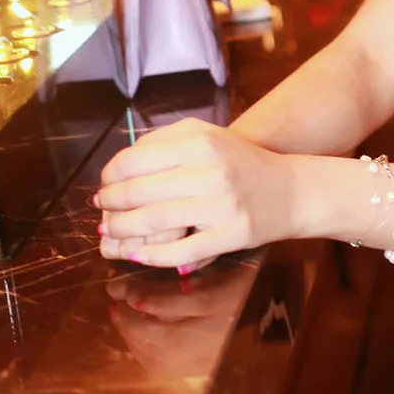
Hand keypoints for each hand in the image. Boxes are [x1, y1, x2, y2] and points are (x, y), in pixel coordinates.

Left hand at [96, 118, 297, 268]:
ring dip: (121, 232)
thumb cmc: (242, 163)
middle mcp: (210, 171)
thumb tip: (120, 166)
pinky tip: (137, 254)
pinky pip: (180, 252)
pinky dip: (152, 256)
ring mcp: (222, 205)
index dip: (109, 176)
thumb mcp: (208, 136)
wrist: (292, 190)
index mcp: (200, 142)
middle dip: (110, 205)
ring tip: (109, 233)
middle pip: (138, 192)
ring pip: (153, 222)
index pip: (134, 160)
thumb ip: (165, 141)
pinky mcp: (231, 235)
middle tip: (101, 212)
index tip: (104, 185)